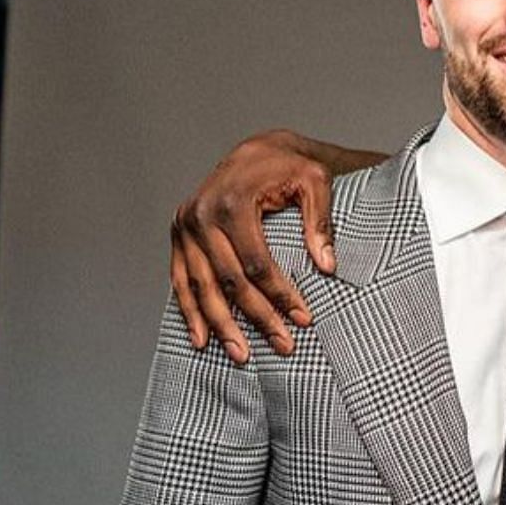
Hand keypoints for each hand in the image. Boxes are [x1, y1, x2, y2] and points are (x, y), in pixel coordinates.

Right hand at [169, 129, 338, 363]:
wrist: (256, 150)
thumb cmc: (289, 166)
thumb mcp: (315, 181)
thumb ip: (321, 222)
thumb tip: (326, 266)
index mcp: (233, 201)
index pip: (258, 263)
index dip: (281, 294)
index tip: (304, 319)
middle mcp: (202, 214)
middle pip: (230, 280)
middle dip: (257, 317)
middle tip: (283, 346)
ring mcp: (185, 225)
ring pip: (202, 286)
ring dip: (221, 325)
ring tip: (242, 354)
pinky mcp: (179, 233)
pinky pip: (180, 279)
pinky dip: (190, 310)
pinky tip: (201, 338)